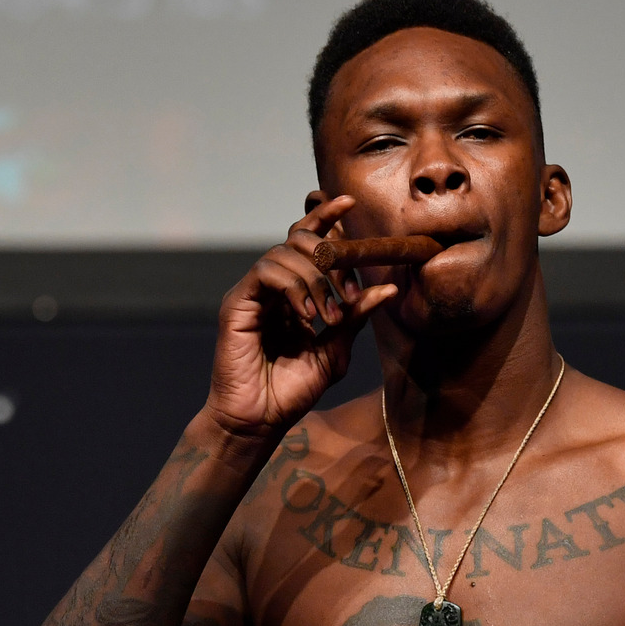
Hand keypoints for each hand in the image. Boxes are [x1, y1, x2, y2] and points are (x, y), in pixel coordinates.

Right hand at [206, 194, 399, 439]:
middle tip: (346, 290)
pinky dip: (293, 287)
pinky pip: (267, 271)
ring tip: (326, 318)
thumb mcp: (335, 351)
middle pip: (297, 238)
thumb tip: (388, 289)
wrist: (259, 421)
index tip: (350, 204)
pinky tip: (307, 316)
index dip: (325, 218)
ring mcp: (252, 293)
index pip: (307, 242)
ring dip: (316, 281)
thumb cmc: (291, 391)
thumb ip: (355, 317)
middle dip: (328, 255)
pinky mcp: (236, 303)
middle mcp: (271, 287)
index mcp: (293, 293)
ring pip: (284, 253)